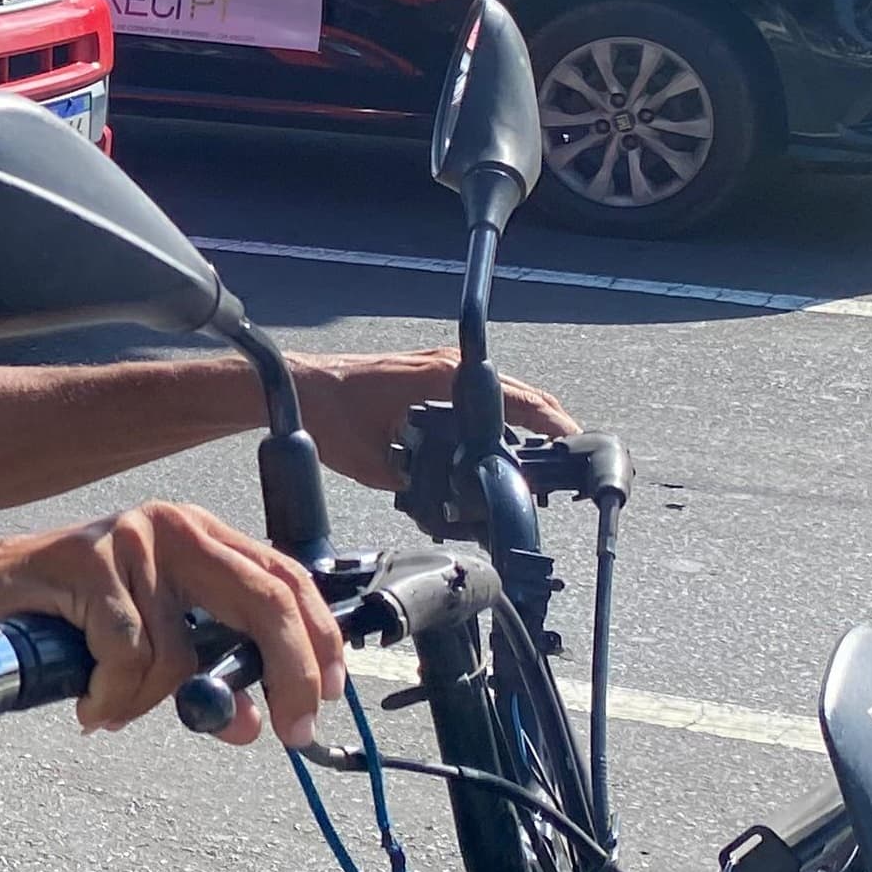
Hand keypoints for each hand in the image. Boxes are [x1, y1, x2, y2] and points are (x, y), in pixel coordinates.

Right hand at [0, 501, 343, 742]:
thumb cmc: (63, 618)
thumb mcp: (150, 642)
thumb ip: (206, 672)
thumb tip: (254, 725)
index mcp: (201, 536)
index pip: (286, 578)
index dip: (318, 639)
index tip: (326, 695)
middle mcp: (175, 526)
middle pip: (264, 600)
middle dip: (288, 672)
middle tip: (287, 732)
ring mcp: (132, 540)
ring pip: (180, 652)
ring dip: (148, 703)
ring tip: (110, 707)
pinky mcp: (89, 561)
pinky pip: (128, 656)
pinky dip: (112, 698)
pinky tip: (90, 705)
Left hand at [297, 350, 575, 490]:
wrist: (297, 391)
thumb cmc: (330, 417)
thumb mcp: (382, 464)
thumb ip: (426, 483)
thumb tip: (461, 506)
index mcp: (444, 378)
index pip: (518, 398)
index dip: (552, 424)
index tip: (573, 446)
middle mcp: (447, 365)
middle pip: (519, 393)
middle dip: (547, 426)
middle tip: (565, 463)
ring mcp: (437, 366)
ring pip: (499, 393)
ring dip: (524, 420)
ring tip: (541, 457)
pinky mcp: (426, 374)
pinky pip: (475, 394)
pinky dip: (497, 415)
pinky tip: (499, 443)